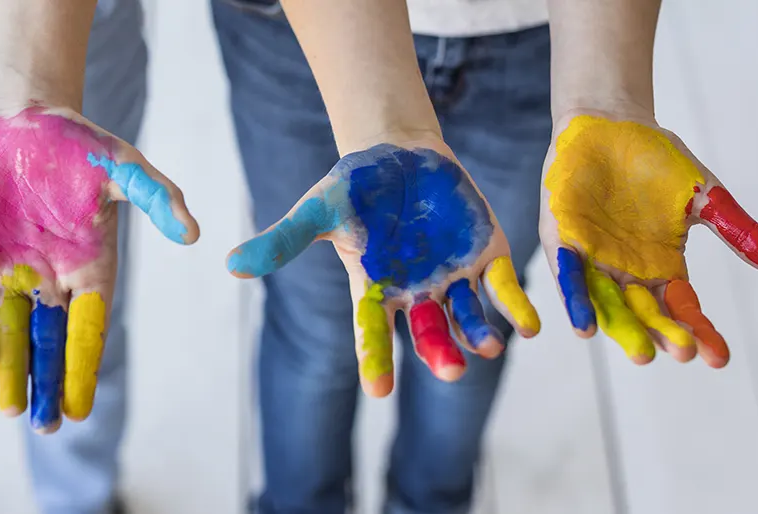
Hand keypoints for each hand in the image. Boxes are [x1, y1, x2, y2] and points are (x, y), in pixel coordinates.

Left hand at [0, 107, 198, 432]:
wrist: (20, 118)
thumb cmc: (77, 141)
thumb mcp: (121, 166)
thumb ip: (155, 197)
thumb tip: (194, 233)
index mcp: (91, 266)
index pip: (88, 328)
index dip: (84, 366)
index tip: (82, 406)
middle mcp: (52, 278)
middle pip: (50, 341)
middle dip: (48, 383)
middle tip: (47, 427)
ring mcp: (11, 270)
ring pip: (10, 331)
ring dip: (11, 369)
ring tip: (11, 410)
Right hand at [227, 141, 540, 394]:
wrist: (401, 154)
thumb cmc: (354, 185)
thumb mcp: (318, 210)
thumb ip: (282, 241)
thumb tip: (229, 265)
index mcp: (375, 289)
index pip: (373, 332)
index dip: (376, 359)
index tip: (380, 389)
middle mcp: (416, 294)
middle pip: (429, 334)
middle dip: (440, 352)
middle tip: (450, 370)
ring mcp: (453, 279)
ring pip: (469, 318)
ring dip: (479, 334)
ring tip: (490, 346)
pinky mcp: (487, 258)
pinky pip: (504, 289)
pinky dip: (516, 307)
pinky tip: (529, 326)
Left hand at [541, 112, 757, 366]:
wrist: (610, 122)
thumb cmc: (657, 161)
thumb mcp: (706, 198)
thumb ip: (738, 232)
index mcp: (662, 267)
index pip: (683, 309)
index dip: (700, 333)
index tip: (719, 358)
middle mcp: (626, 271)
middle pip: (646, 313)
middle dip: (663, 334)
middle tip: (681, 355)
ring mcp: (593, 259)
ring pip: (608, 304)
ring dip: (622, 329)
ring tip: (641, 354)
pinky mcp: (564, 240)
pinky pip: (569, 275)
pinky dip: (577, 299)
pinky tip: (585, 326)